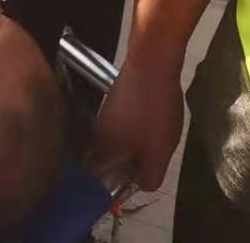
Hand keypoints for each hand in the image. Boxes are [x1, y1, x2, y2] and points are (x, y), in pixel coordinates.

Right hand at [89, 54, 184, 193]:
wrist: (152, 58)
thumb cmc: (153, 110)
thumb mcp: (159, 150)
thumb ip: (149, 175)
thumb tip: (142, 185)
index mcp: (102, 146)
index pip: (91, 174)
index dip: (101, 186)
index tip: (118, 189)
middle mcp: (97, 128)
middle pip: (102, 155)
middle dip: (120, 165)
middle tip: (142, 168)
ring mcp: (106, 108)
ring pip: (113, 137)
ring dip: (129, 145)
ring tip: (150, 146)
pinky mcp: (117, 94)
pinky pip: (122, 121)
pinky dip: (132, 128)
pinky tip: (149, 124)